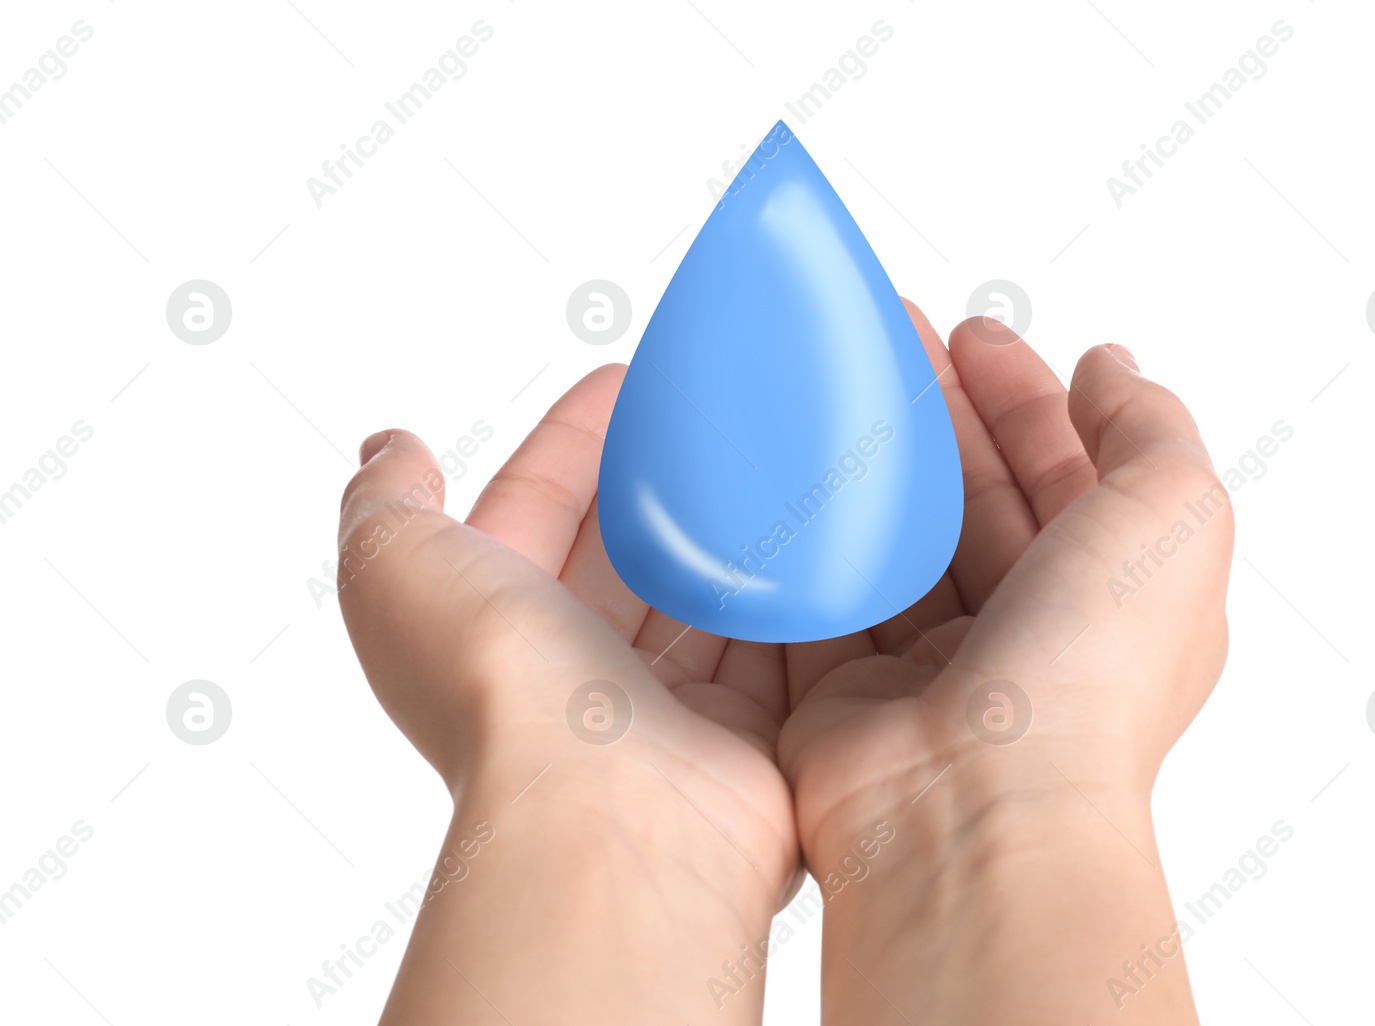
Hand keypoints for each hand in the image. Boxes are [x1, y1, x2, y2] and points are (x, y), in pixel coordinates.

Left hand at [336, 367, 798, 1021]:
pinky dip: (794, 595)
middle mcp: (575, 672)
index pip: (536, 506)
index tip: (624, 380)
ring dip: (736, 530)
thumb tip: (390, 450)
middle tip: (717, 414)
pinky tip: (820, 537)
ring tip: (779, 459)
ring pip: (707, 594)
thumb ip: (388, 501)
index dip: (573, 439)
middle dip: (666, 479)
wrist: (608, 813)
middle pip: (628, 549)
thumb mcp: (393, 568)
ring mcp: (663, 708)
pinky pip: (776, 647)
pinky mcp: (746, 735)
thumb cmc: (500, 696)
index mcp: (493, 627)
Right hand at [776, 304, 1231, 1024]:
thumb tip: (1108, 370)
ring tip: (832, 383)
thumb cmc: (1087, 677)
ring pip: (901, 533)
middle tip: (891, 337)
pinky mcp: (855, 688)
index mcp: (1116, 592)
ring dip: (873, 457)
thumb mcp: (1174, 516)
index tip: (972, 334)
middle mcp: (1031, 629)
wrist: (974, 808)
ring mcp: (939, 662)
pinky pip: (831, 590)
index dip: (1024, 393)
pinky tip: (791, 470)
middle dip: (939, 407)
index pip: (1068, 468)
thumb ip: (1149, 427)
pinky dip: (815, 531)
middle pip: (977, 491)